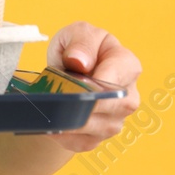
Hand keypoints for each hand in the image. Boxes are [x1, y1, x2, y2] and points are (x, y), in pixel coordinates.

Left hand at [44, 21, 141, 151]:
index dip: (97, 78)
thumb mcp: (78, 33)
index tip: (78, 76)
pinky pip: (80, 142)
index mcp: (127, 65)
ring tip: (47, 109)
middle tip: (56, 96)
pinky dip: (63, 134)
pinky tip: (49, 123)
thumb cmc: (79, 49)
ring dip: (69, 119)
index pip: (118, 75)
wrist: (68, 71)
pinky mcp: (97, 137)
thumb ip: (81, 41)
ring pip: (93, 127)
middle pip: (107, 106)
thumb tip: (79, 62)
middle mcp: (127, 97)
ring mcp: (114, 120)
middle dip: (80, 101)